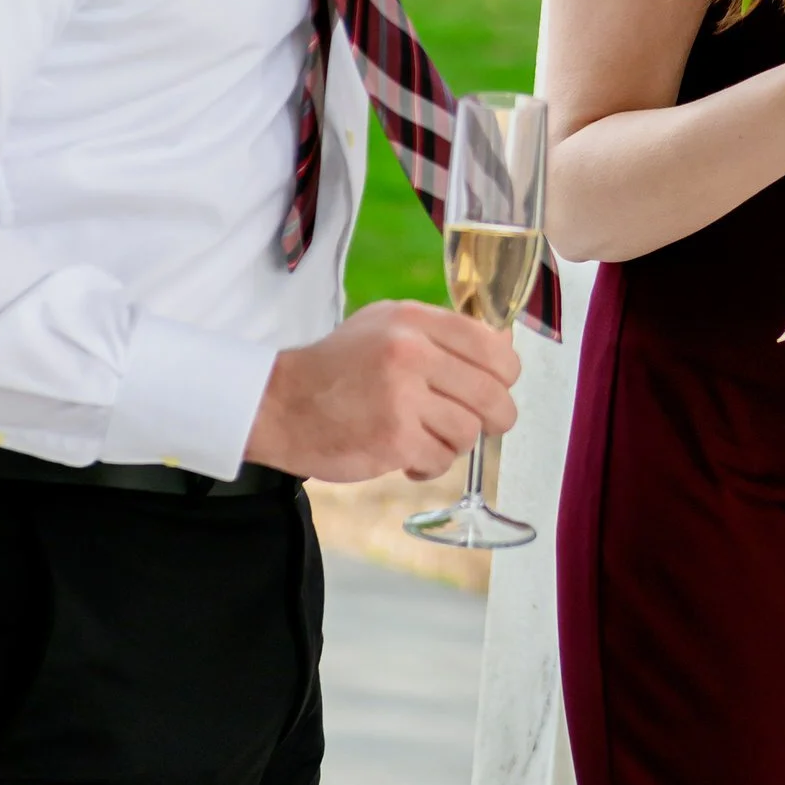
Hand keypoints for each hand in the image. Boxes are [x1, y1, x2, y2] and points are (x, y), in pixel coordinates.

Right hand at [246, 299, 520, 483]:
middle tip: (483, 423)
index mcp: (413, 320)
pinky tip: (408, 456)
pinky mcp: (394, 438)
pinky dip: (430, 464)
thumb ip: (439, 333)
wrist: (280, 403)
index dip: (504, 372)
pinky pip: (441, 459)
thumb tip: (502, 347)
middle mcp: (411, 352)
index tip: (496, 384)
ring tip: (428, 437)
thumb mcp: (384, 326)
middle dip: (496, 416)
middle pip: (493, 393)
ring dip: (455, 442)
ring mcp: (403, 396)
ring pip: (469, 431)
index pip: (492, 345)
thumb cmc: (336, 367)